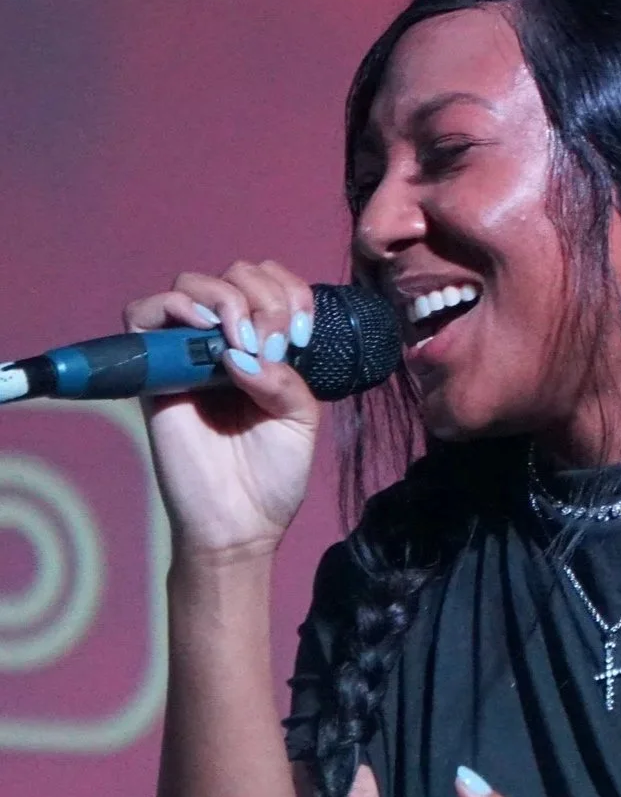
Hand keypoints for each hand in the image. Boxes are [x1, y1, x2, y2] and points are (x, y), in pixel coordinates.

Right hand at [123, 260, 318, 559]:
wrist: (238, 522)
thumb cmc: (273, 475)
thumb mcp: (301, 419)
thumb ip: (285, 377)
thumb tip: (244, 351)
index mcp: (266, 349)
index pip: (270, 284)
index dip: (289, 291)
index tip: (301, 333)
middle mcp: (226, 343)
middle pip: (234, 274)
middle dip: (262, 297)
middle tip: (271, 344)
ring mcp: (187, 354)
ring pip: (191, 285)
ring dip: (225, 299)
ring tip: (241, 341)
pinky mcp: (153, 371)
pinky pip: (143, 313)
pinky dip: (174, 308)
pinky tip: (207, 334)